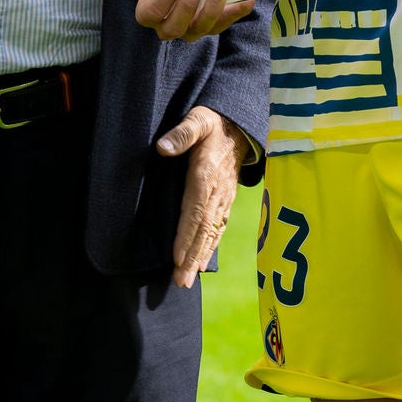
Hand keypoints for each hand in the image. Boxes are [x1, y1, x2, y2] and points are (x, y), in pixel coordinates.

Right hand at [135, 0, 252, 41]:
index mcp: (150, 6)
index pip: (150, 13)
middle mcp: (170, 21)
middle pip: (173, 28)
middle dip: (186, 5)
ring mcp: (194, 26)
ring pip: (200, 29)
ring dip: (210, 11)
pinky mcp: (216, 23)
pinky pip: (224, 24)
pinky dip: (235, 12)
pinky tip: (245, 1)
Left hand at [157, 106, 245, 288]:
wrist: (239, 125)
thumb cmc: (212, 122)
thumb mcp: (197, 120)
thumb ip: (181, 133)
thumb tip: (162, 147)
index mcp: (206, 174)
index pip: (194, 210)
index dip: (186, 235)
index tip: (177, 257)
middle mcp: (217, 192)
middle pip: (203, 229)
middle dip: (191, 257)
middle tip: (181, 281)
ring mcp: (224, 199)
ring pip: (212, 233)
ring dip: (200, 257)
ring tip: (188, 279)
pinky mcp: (226, 201)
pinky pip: (219, 228)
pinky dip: (211, 248)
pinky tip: (202, 263)